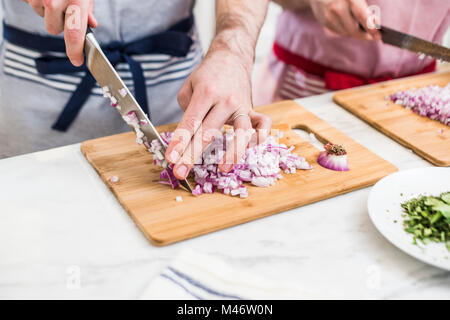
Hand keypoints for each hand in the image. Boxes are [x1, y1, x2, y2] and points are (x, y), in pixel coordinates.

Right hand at [24, 0, 97, 65]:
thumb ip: (86, 8)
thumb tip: (91, 24)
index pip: (74, 34)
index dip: (75, 51)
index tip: (77, 60)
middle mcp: (55, 0)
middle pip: (53, 29)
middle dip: (59, 23)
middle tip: (64, 8)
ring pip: (42, 16)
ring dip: (48, 10)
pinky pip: (31, 5)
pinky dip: (37, 0)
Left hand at [165, 49, 271, 179]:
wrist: (230, 58)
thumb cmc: (207, 76)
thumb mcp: (188, 87)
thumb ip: (186, 111)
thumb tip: (186, 137)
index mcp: (205, 93)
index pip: (190, 123)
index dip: (179, 143)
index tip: (171, 159)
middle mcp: (225, 100)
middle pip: (209, 133)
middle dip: (192, 155)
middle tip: (181, 173)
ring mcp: (242, 106)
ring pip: (241, 133)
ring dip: (232, 153)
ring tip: (223, 168)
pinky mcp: (253, 110)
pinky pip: (263, 125)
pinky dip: (260, 137)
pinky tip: (250, 149)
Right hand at [308, 0, 380, 40]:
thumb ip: (363, 7)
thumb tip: (374, 21)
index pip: (362, 16)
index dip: (371, 28)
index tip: (378, 36)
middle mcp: (337, 8)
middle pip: (353, 30)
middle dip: (365, 35)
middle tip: (373, 37)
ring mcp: (329, 16)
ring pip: (346, 32)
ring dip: (354, 31)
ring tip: (357, 23)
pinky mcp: (324, 22)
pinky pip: (339, 31)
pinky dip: (345, 29)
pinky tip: (345, 21)